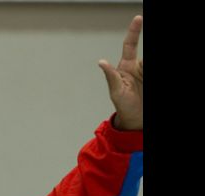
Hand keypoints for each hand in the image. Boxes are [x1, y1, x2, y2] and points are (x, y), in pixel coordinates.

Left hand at [99, 15, 142, 130]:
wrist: (136, 119)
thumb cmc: (123, 106)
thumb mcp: (116, 92)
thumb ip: (111, 77)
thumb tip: (101, 62)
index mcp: (127, 66)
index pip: (130, 44)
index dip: (134, 31)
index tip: (138, 18)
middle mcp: (139, 67)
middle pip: (146, 56)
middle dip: (145, 64)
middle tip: (142, 72)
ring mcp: (147, 73)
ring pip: (150, 64)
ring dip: (146, 70)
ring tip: (142, 85)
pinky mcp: (152, 80)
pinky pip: (152, 72)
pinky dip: (149, 74)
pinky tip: (146, 86)